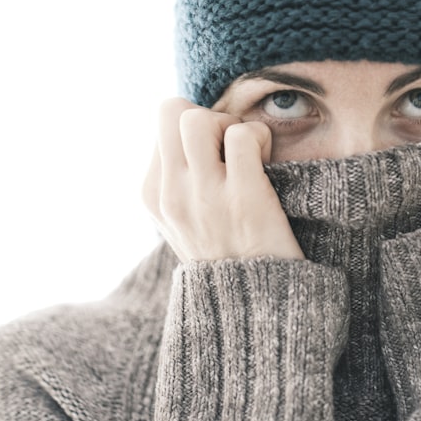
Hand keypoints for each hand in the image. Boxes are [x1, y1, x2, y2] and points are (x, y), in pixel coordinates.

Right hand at [142, 98, 304, 261]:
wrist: (256, 309)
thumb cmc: (229, 258)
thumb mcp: (185, 222)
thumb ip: (180, 180)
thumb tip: (192, 132)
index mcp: (152, 196)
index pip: (163, 125)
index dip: (196, 133)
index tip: (216, 160)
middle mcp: (169, 194)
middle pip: (171, 111)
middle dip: (207, 116)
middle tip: (230, 147)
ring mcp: (202, 196)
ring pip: (198, 118)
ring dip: (231, 125)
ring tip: (247, 155)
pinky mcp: (243, 198)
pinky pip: (242, 135)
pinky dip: (260, 138)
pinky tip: (268, 163)